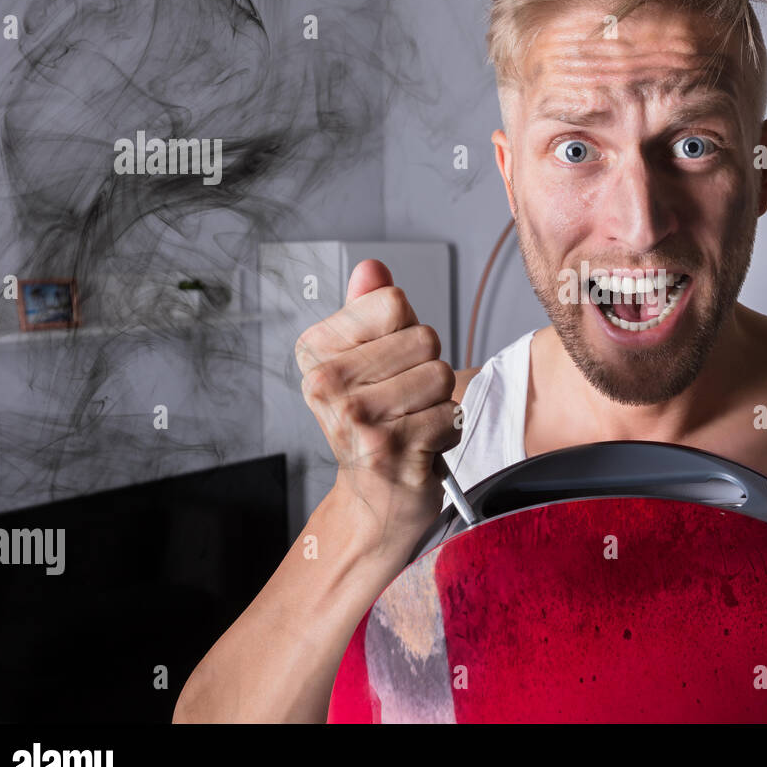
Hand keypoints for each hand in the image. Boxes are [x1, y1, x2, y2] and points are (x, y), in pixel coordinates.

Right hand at [294, 259, 458, 537]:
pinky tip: (420, 445)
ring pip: (440, 375)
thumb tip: (372, 268)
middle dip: (427, 368)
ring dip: (438, 401)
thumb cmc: (375, 423)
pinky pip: (449, 414)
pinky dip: (445, 431)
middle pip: (424, 338)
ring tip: (412, 421)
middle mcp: (327, 384)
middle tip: (403, 400)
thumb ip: (370, 309)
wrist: (374, 499)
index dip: (405, 330)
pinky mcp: (391, 448)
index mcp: (317, 352)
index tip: (387, 364)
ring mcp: (358, 417)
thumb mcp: (365, 359)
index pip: (393, 301)